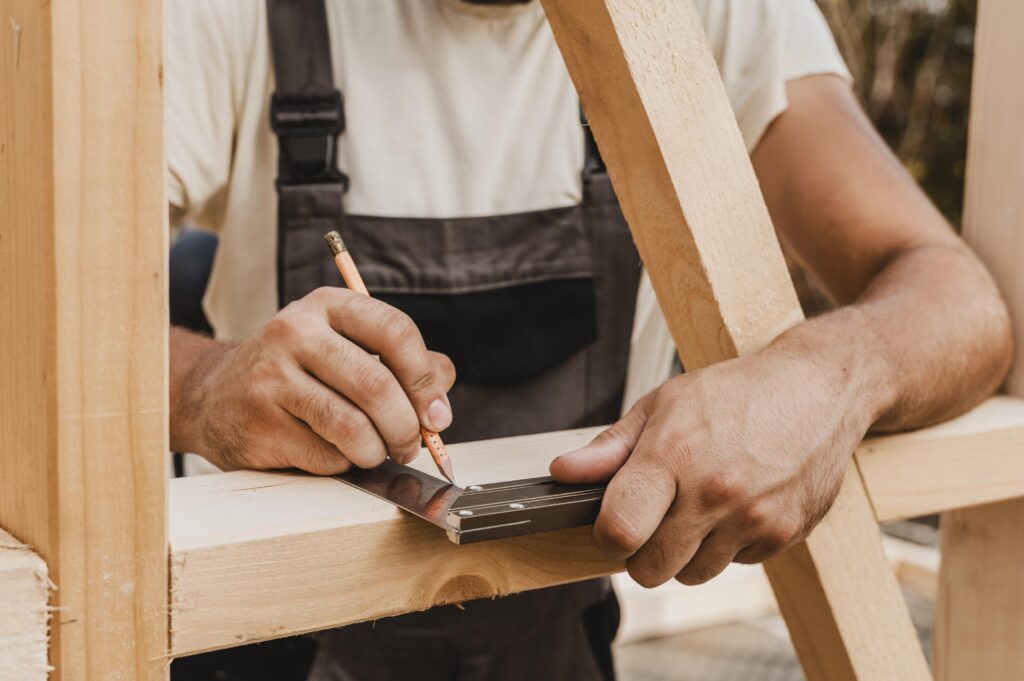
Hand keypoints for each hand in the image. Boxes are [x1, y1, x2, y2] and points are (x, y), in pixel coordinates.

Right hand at [176, 287, 454, 474]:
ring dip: (377, 451)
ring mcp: (271, 377)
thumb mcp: (349, 348)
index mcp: (328, 306)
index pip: (395, 331)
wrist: (217, 395)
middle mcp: (295, 332)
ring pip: (352, 426)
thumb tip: (440, 399)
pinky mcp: (259, 423)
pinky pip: (325, 455)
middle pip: (376, 384)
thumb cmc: (301, 372)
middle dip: (406, 426)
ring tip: (377, 453)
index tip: (437, 413)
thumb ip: (405, 364)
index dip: (424, 378)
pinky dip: (343, 463)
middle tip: (412, 445)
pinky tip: (333, 453)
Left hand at [551, 346, 876, 586]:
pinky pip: (737, 564)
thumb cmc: (736, 392)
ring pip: (693, 574)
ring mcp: (753, 517)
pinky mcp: (785, 534)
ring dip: (687, 552)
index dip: (608, 535)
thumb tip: (563, 472)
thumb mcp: (663, 404)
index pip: (619, 532)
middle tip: (655, 518)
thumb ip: (610, 447)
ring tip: (699, 507)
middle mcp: (714, 491)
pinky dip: (730, 545)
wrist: (819, 388)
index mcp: (674, 454)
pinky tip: (738, 505)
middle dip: (643, 551)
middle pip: (651, 570)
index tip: (614, 522)